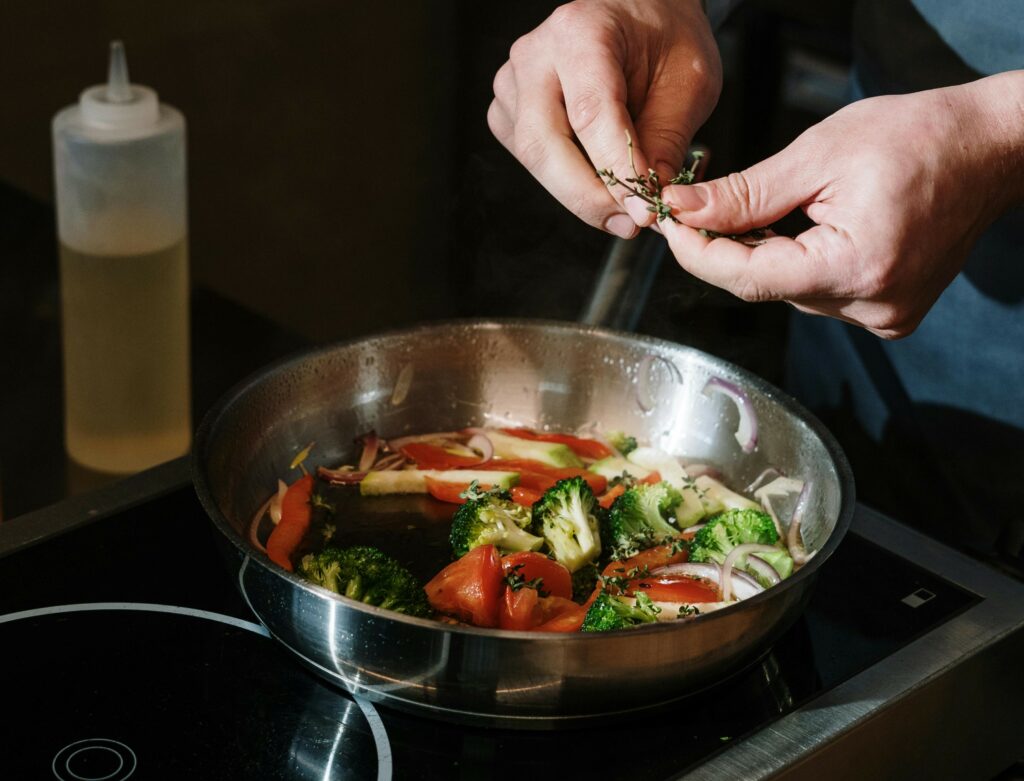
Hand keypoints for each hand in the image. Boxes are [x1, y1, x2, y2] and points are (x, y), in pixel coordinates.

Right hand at [488, 0, 721, 238]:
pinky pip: (532, 161)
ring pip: (535, 160)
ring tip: (626, 204)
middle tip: (631, 222)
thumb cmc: (663, 38)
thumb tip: (647, 199)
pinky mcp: (510, 112)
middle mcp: (534, 56)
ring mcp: (514, 85)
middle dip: (588, 196)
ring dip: (580, 193)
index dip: (615, 171)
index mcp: (580, 32)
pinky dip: (567, 181)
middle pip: (544, 145)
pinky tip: (599, 179)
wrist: (639, 15)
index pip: (589, 115)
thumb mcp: (689, 81)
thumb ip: (667, 139)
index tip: (643, 209)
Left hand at [658, 71, 1023, 337]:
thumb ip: (744, 195)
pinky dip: (798, 263)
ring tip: (774, 208)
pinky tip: (806, 230)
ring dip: (765, 255)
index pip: (748, 279)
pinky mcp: (887, 314)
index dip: (698, 253)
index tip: (669, 225)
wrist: (986, 149)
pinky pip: (818, 293)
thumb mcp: (817, 155)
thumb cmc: (916, 138)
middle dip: (726, 248)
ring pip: (789, 292)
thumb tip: (684, 211)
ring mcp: (882, 317)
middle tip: (699, 209)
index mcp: (855, 268)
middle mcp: (870, 307)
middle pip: (766, 287)